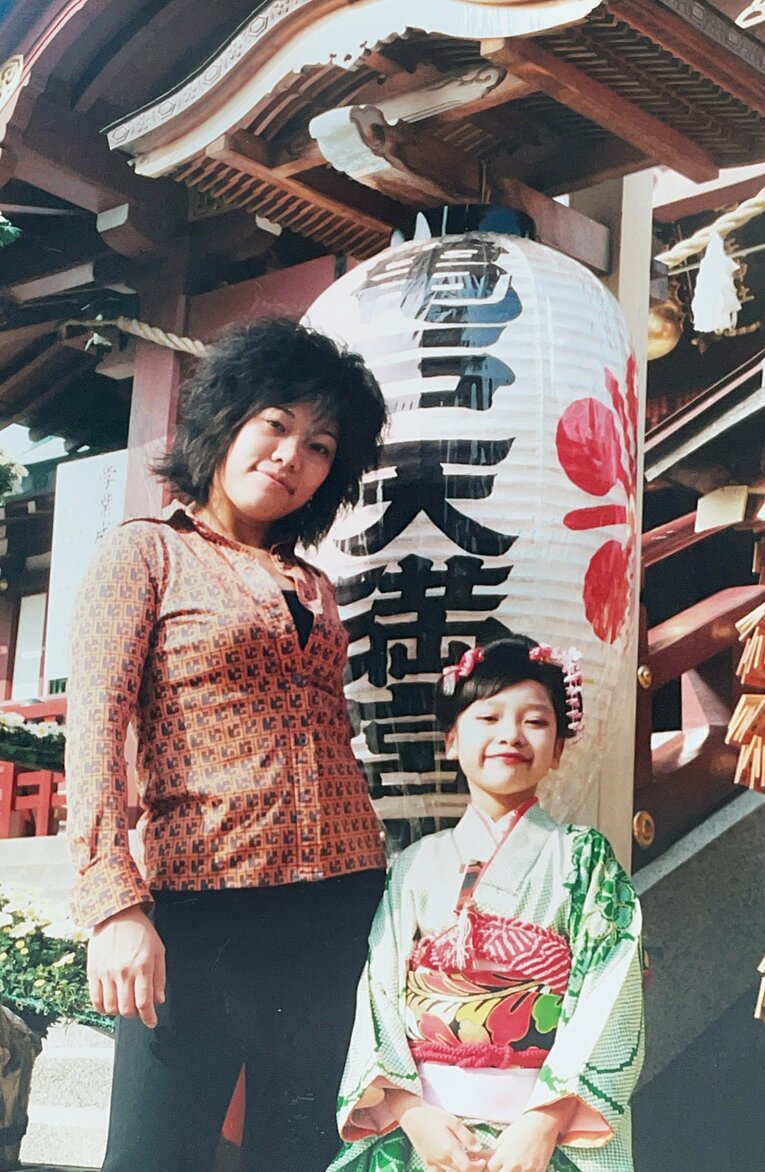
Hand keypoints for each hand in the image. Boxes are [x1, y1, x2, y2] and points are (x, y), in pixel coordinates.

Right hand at [88, 905, 165, 1027]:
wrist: (116, 915)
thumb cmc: (140, 931)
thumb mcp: (158, 950)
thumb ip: (160, 976)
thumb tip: (159, 1000)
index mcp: (142, 966)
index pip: (144, 1002)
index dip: (149, 1017)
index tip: (151, 1021)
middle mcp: (123, 972)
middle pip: (127, 1009)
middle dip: (135, 1014)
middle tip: (138, 1010)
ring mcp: (106, 973)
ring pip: (111, 1008)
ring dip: (119, 1012)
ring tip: (124, 1004)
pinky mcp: (93, 972)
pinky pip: (96, 999)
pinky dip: (103, 1008)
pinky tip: (110, 1004)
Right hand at [397, 1099, 486, 1171]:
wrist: (412, 1116)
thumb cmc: (432, 1116)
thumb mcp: (453, 1120)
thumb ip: (466, 1136)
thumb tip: (479, 1147)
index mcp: (448, 1148)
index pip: (466, 1167)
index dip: (477, 1166)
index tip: (482, 1159)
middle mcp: (440, 1159)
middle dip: (472, 1169)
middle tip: (478, 1160)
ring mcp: (433, 1163)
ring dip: (461, 1171)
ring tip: (467, 1160)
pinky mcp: (428, 1163)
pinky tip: (453, 1164)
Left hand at [485, 1111, 558, 1171]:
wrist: (541, 1125)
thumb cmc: (523, 1128)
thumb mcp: (504, 1136)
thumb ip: (497, 1149)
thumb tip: (491, 1156)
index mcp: (503, 1155)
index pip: (490, 1169)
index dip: (491, 1167)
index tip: (494, 1164)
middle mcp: (513, 1165)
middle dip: (500, 1171)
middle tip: (504, 1166)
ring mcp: (526, 1170)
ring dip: (513, 1171)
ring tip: (515, 1165)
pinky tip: (525, 1166)